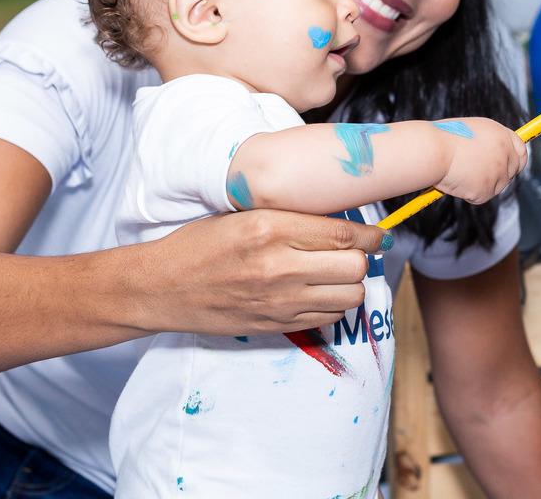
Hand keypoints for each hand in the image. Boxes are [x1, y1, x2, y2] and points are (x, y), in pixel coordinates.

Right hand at [139, 209, 390, 335]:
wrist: (161, 288)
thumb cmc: (201, 245)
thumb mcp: (242, 214)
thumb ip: (290, 216)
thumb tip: (341, 219)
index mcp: (270, 228)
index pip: (343, 233)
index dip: (371, 234)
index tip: (378, 233)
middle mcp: (279, 266)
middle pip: (355, 267)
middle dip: (361, 258)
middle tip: (353, 252)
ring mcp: (279, 301)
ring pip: (349, 295)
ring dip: (351, 283)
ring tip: (337, 273)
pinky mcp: (276, 325)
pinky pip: (329, 317)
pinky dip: (333, 304)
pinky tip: (318, 292)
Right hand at [433, 118, 527, 204]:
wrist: (432, 150)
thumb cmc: (442, 138)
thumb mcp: (472, 131)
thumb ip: (488, 142)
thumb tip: (490, 155)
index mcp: (502, 135)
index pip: (521, 151)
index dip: (515, 159)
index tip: (509, 166)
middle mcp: (505, 153)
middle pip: (511, 171)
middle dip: (497, 175)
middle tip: (477, 174)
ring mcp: (498, 173)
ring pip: (494, 186)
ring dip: (479, 184)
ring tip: (458, 172)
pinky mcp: (487, 190)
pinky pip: (479, 197)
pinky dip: (467, 193)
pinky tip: (456, 180)